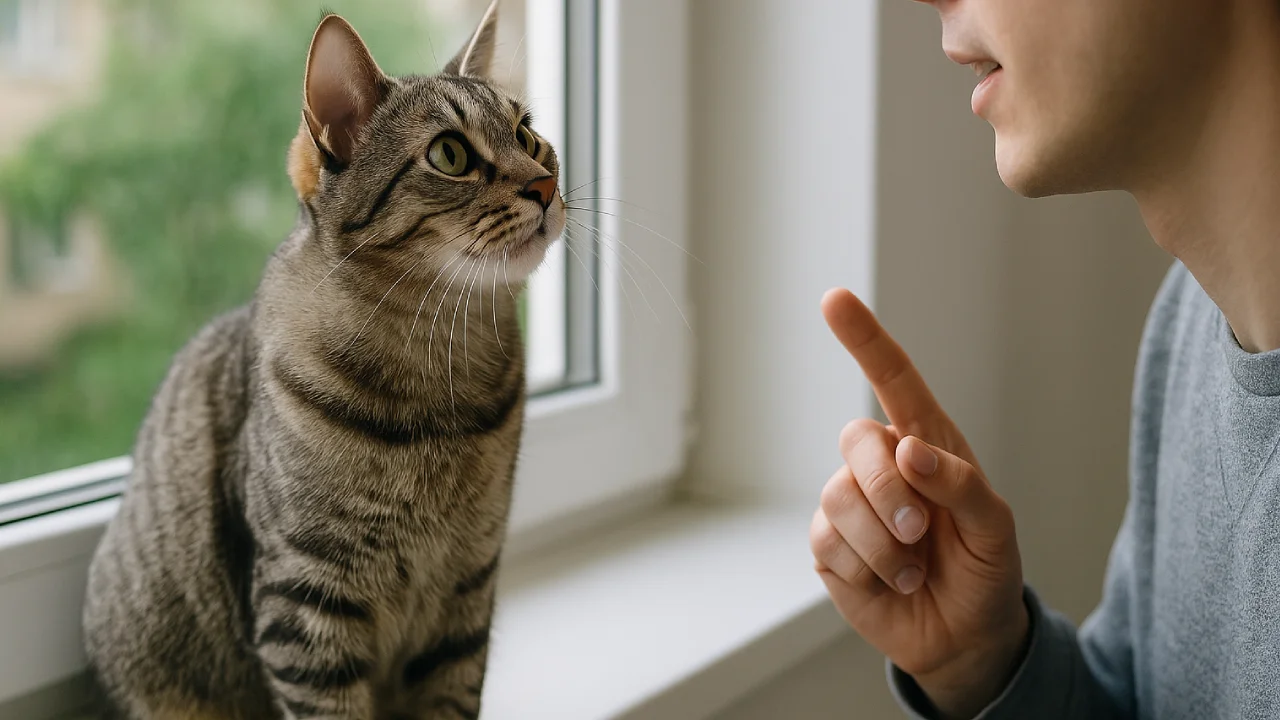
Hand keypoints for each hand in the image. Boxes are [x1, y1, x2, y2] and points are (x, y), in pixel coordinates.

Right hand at [810, 289, 1028, 718]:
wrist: (964, 637)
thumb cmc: (984, 570)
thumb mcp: (996, 528)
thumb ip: (961, 485)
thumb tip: (908, 451)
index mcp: (926, 445)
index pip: (892, 381)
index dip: (864, 339)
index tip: (835, 300)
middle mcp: (882, 466)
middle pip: (857, 441)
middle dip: (886, 490)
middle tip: (918, 532)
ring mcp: (851, 505)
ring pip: (838, 498)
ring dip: (881, 543)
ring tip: (912, 569)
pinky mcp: (830, 547)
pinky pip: (827, 542)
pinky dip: (865, 570)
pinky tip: (889, 582)